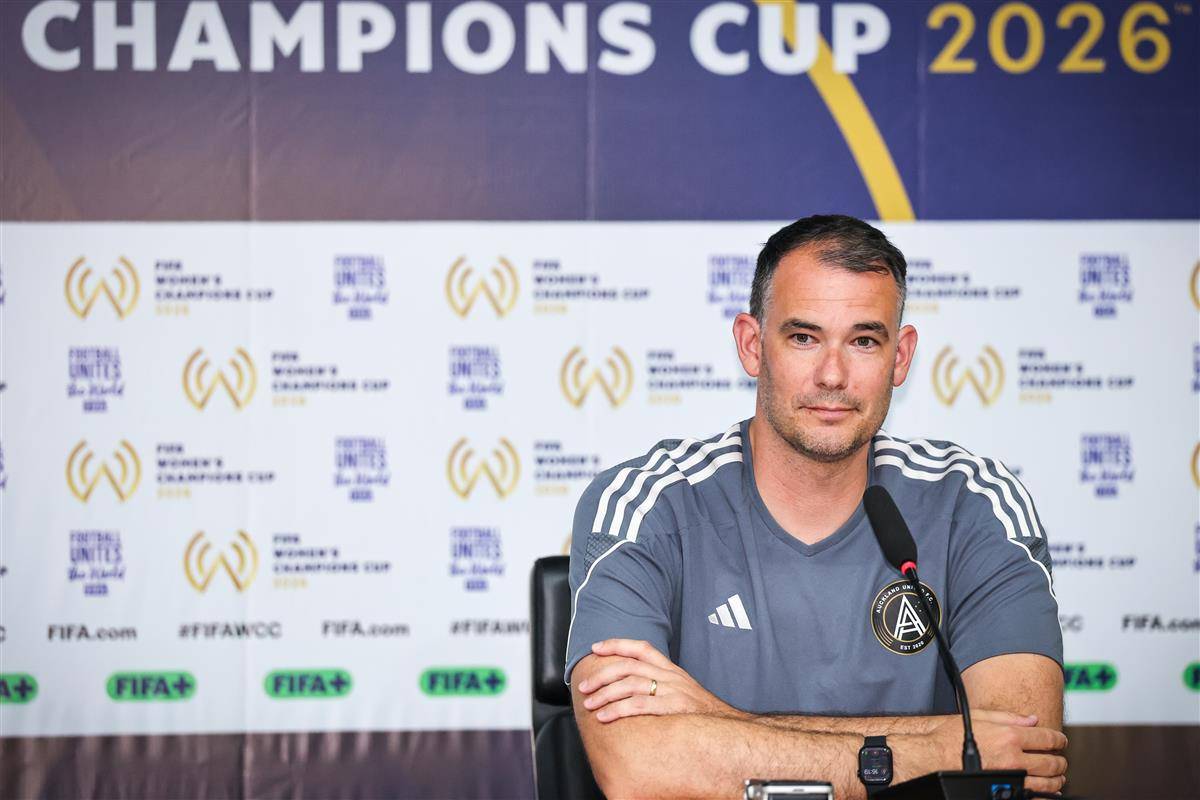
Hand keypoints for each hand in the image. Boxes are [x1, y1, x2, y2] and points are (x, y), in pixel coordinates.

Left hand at [576, 639, 739, 721]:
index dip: (616, 644)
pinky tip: (605, 717)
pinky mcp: (673, 708)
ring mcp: (672, 690)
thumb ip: (661, 683)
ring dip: (605, 695)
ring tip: (590, 705)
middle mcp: (670, 675)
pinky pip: (639, 705)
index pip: (641, 647)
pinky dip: (618, 710)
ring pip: (630, 685)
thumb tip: (633, 686)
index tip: (596, 648)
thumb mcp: (683, 689)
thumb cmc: (700, 711)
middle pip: (628, 666)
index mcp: (671, 668)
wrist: (727, 726)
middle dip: (602, 675)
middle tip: (584, 687)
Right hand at [925, 711, 1067, 794]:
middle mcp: (1013, 758)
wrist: (932, 757)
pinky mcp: (1005, 792)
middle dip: (1060, 761)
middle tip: (1060, 760)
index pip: (1047, 738)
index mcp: (1010, 736)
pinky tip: (1047, 793)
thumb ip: (1008, 717)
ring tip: (1057, 777)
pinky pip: (1034, 797)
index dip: (1059, 740)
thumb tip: (1032, 719)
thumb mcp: (977, 717)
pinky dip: (1045, 796)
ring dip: (1057, 780)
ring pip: (1047, 783)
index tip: (1061, 741)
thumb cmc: (950, 736)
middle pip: (1052, 762)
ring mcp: (1011, 778)